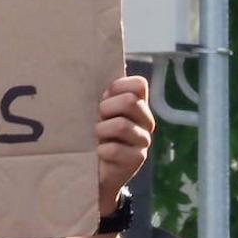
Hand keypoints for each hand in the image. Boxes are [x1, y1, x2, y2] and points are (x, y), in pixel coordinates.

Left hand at [96, 75, 153, 214]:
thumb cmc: (92, 137)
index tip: (103, 96)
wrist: (94, 173)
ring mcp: (143, 141)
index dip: (119, 86)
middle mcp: (145, 121)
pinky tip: (98, 153)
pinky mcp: (136, 160)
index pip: (139, 84)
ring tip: (95, 137)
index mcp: (137, 105)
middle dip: (107, 108)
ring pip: (122, 125)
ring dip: (101, 130)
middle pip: (131, 101)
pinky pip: (114, 149)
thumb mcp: (95, 113)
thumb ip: (102, 95)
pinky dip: (101, 150)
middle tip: (97, 119)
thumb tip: (98, 63)